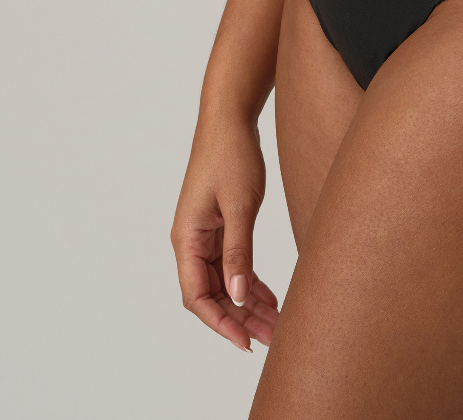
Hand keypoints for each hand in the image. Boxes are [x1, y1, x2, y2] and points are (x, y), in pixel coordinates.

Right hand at [171, 112, 278, 350]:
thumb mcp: (240, 206)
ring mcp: (204, 234)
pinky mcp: (219, 226)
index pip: (196, 296)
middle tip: (272, 336)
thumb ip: (239, 252)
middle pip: (211, 294)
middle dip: (239, 318)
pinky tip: (270, 296)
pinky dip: (250, 281)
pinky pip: (231, 264)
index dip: (220, 323)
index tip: (245, 342)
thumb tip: (239, 297)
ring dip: (247, 303)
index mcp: (186, 238)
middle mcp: (190, 241)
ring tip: (276, 323)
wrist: (230, 119)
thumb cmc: (231, 155)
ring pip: (224, 282)